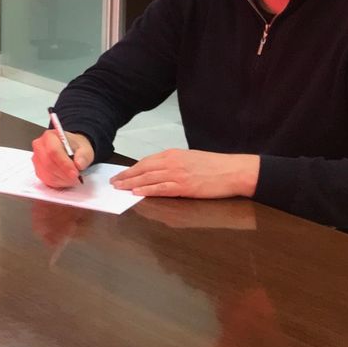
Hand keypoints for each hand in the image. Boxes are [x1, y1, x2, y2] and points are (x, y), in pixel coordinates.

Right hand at [31, 129, 93, 188]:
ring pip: (48, 174)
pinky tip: (67, 179)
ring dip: (63, 179)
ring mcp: (37, 160)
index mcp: (49, 137)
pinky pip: (47, 180)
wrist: (70, 150)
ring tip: (74, 178)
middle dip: (64, 174)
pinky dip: (59, 183)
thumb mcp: (85, 148)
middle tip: (76, 177)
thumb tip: (79, 164)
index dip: (64, 164)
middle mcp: (40, 147)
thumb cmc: (74, 147)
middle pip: (48, 164)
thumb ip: (83, 155)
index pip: (53, 151)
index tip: (75, 173)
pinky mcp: (38, 170)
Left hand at [109, 149, 259, 199]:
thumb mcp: (190, 158)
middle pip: (142, 169)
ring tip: (119, 188)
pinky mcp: (184, 187)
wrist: (234, 171)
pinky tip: (137, 193)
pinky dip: (147, 190)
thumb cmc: (214, 165)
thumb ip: (173, 163)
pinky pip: (161, 189)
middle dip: (126, 176)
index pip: (145, 161)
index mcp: (173, 154)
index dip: (131, 169)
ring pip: (148, 179)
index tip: (120, 174)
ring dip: (131, 184)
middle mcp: (172, 162)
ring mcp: (177, 175)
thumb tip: (157, 171)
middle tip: (113, 182)